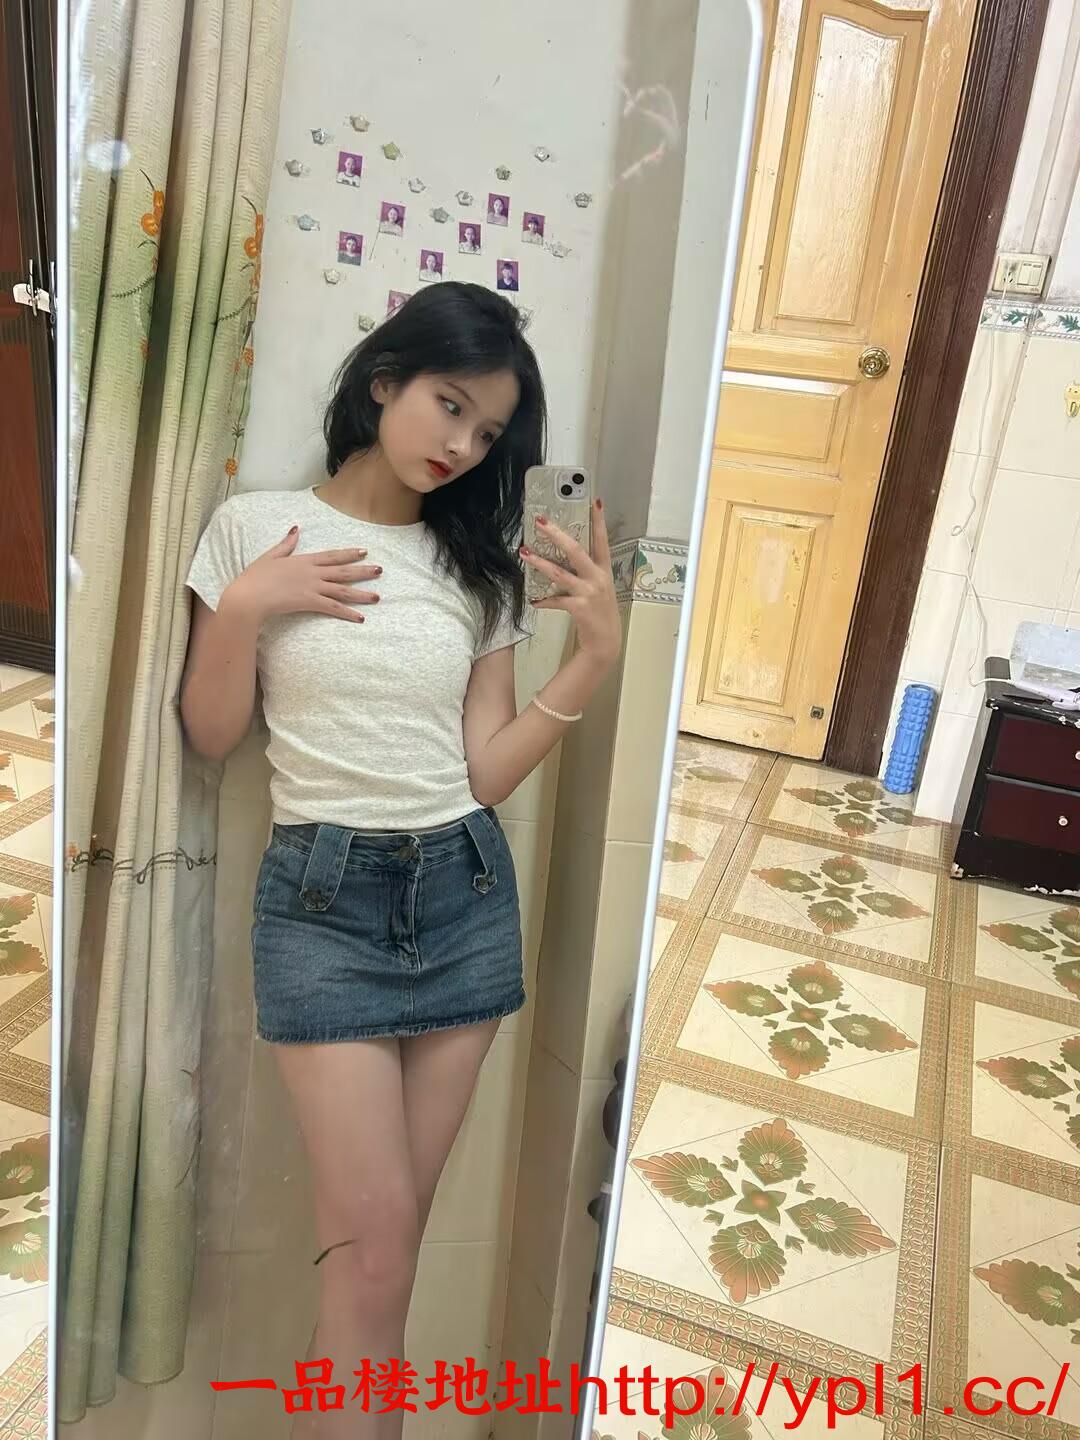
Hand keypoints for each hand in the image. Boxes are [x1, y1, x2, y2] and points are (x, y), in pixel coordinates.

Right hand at [222, 527, 381, 624]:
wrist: (249, 596)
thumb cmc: (255, 577)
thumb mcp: (271, 556)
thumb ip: (286, 544)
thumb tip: (296, 529)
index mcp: (304, 560)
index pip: (332, 556)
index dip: (349, 553)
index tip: (364, 552)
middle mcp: (312, 572)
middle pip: (343, 571)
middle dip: (363, 571)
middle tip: (380, 570)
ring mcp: (312, 587)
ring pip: (342, 590)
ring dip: (361, 594)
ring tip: (378, 597)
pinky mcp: (309, 602)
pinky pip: (333, 608)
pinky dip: (348, 613)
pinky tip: (361, 618)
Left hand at [520, 502, 620, 665]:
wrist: (605, 644)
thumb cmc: (599, 613)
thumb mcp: (599, 589)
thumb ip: (585, 573)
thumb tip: (560, 558)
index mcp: (604, 571)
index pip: (602, 541)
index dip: (599, 521)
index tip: (594, 501)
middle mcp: (598, 578)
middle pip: (575, 550)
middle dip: (556, 534)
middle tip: (540, 521)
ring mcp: (589, 592)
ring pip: (559, 573)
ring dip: (539, 562)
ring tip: (524, 553)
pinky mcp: (579, 607)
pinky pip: (554, 600)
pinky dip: (542, 600)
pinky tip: (533, 600)